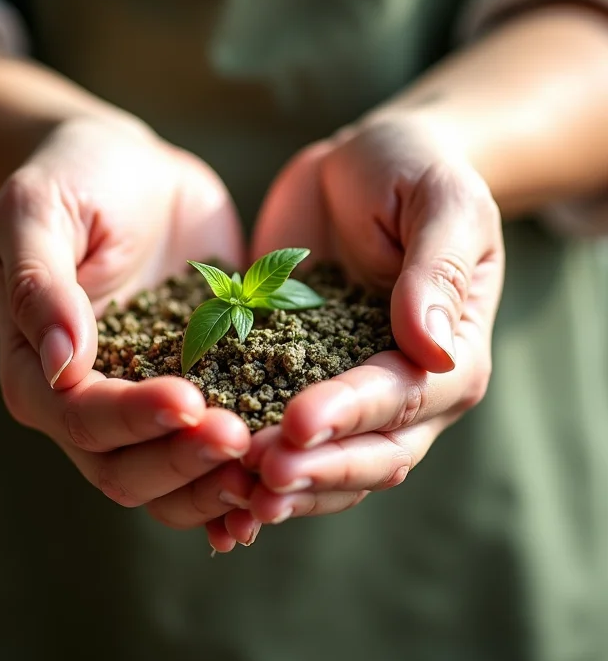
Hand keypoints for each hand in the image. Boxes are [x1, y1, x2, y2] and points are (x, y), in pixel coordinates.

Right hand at [0, 116, 258, 544]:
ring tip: (273, 466)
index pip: (81, 418)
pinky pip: (213, 451)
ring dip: (218, 485)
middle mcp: (88, 404)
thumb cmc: (75, 181)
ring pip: (172, 482)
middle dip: (184, 461)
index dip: (132, 419)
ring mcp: (144, 403)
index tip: (188, 400)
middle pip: (126, 470)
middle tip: (243, 438)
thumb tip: (61, 366)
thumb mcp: (40, 213)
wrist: (131, 171)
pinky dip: (243, 475)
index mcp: (39, 372)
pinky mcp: (198, 388)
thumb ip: (40, 287)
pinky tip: (284, 474)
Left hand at [235, 114, 504, 525]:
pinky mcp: (296, 376)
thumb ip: (437, 270)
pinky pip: (282, 434)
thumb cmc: (413, 172)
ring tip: (231, 493)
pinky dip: (253, 465)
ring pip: (327, 462)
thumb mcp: (440, 202)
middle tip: (259, 476)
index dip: (352, 414)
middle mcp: (403, 387)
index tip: (298, 421)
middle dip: (316, 469)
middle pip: (370, 453)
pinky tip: (212, 485)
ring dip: (285, 484)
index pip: (404, 397)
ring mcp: (349, 389)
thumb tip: (433, 349)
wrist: (361, 166)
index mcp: (449, 352)